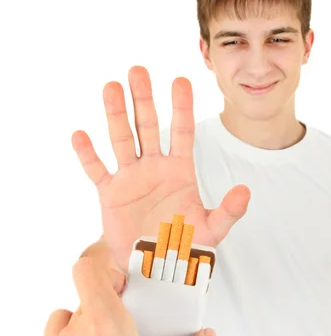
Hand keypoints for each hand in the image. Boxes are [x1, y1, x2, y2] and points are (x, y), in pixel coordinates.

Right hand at [71, 66, 250, 272]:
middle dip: (144, 99)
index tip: (180, 80)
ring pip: (123, 140)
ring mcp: (131, 177)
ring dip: (117, 115)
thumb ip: (228, 211)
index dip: (181, 107)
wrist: (155, 265)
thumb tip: (245, 191)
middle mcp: (154, 167)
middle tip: (138, 70)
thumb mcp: (211, 229)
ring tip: (111, 86)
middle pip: (149, 126)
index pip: (182, 132)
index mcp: (180, 170)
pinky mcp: (110, 193)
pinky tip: (80, 134)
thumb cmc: (184, 244)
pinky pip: (97, 170)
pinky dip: (88, 155)